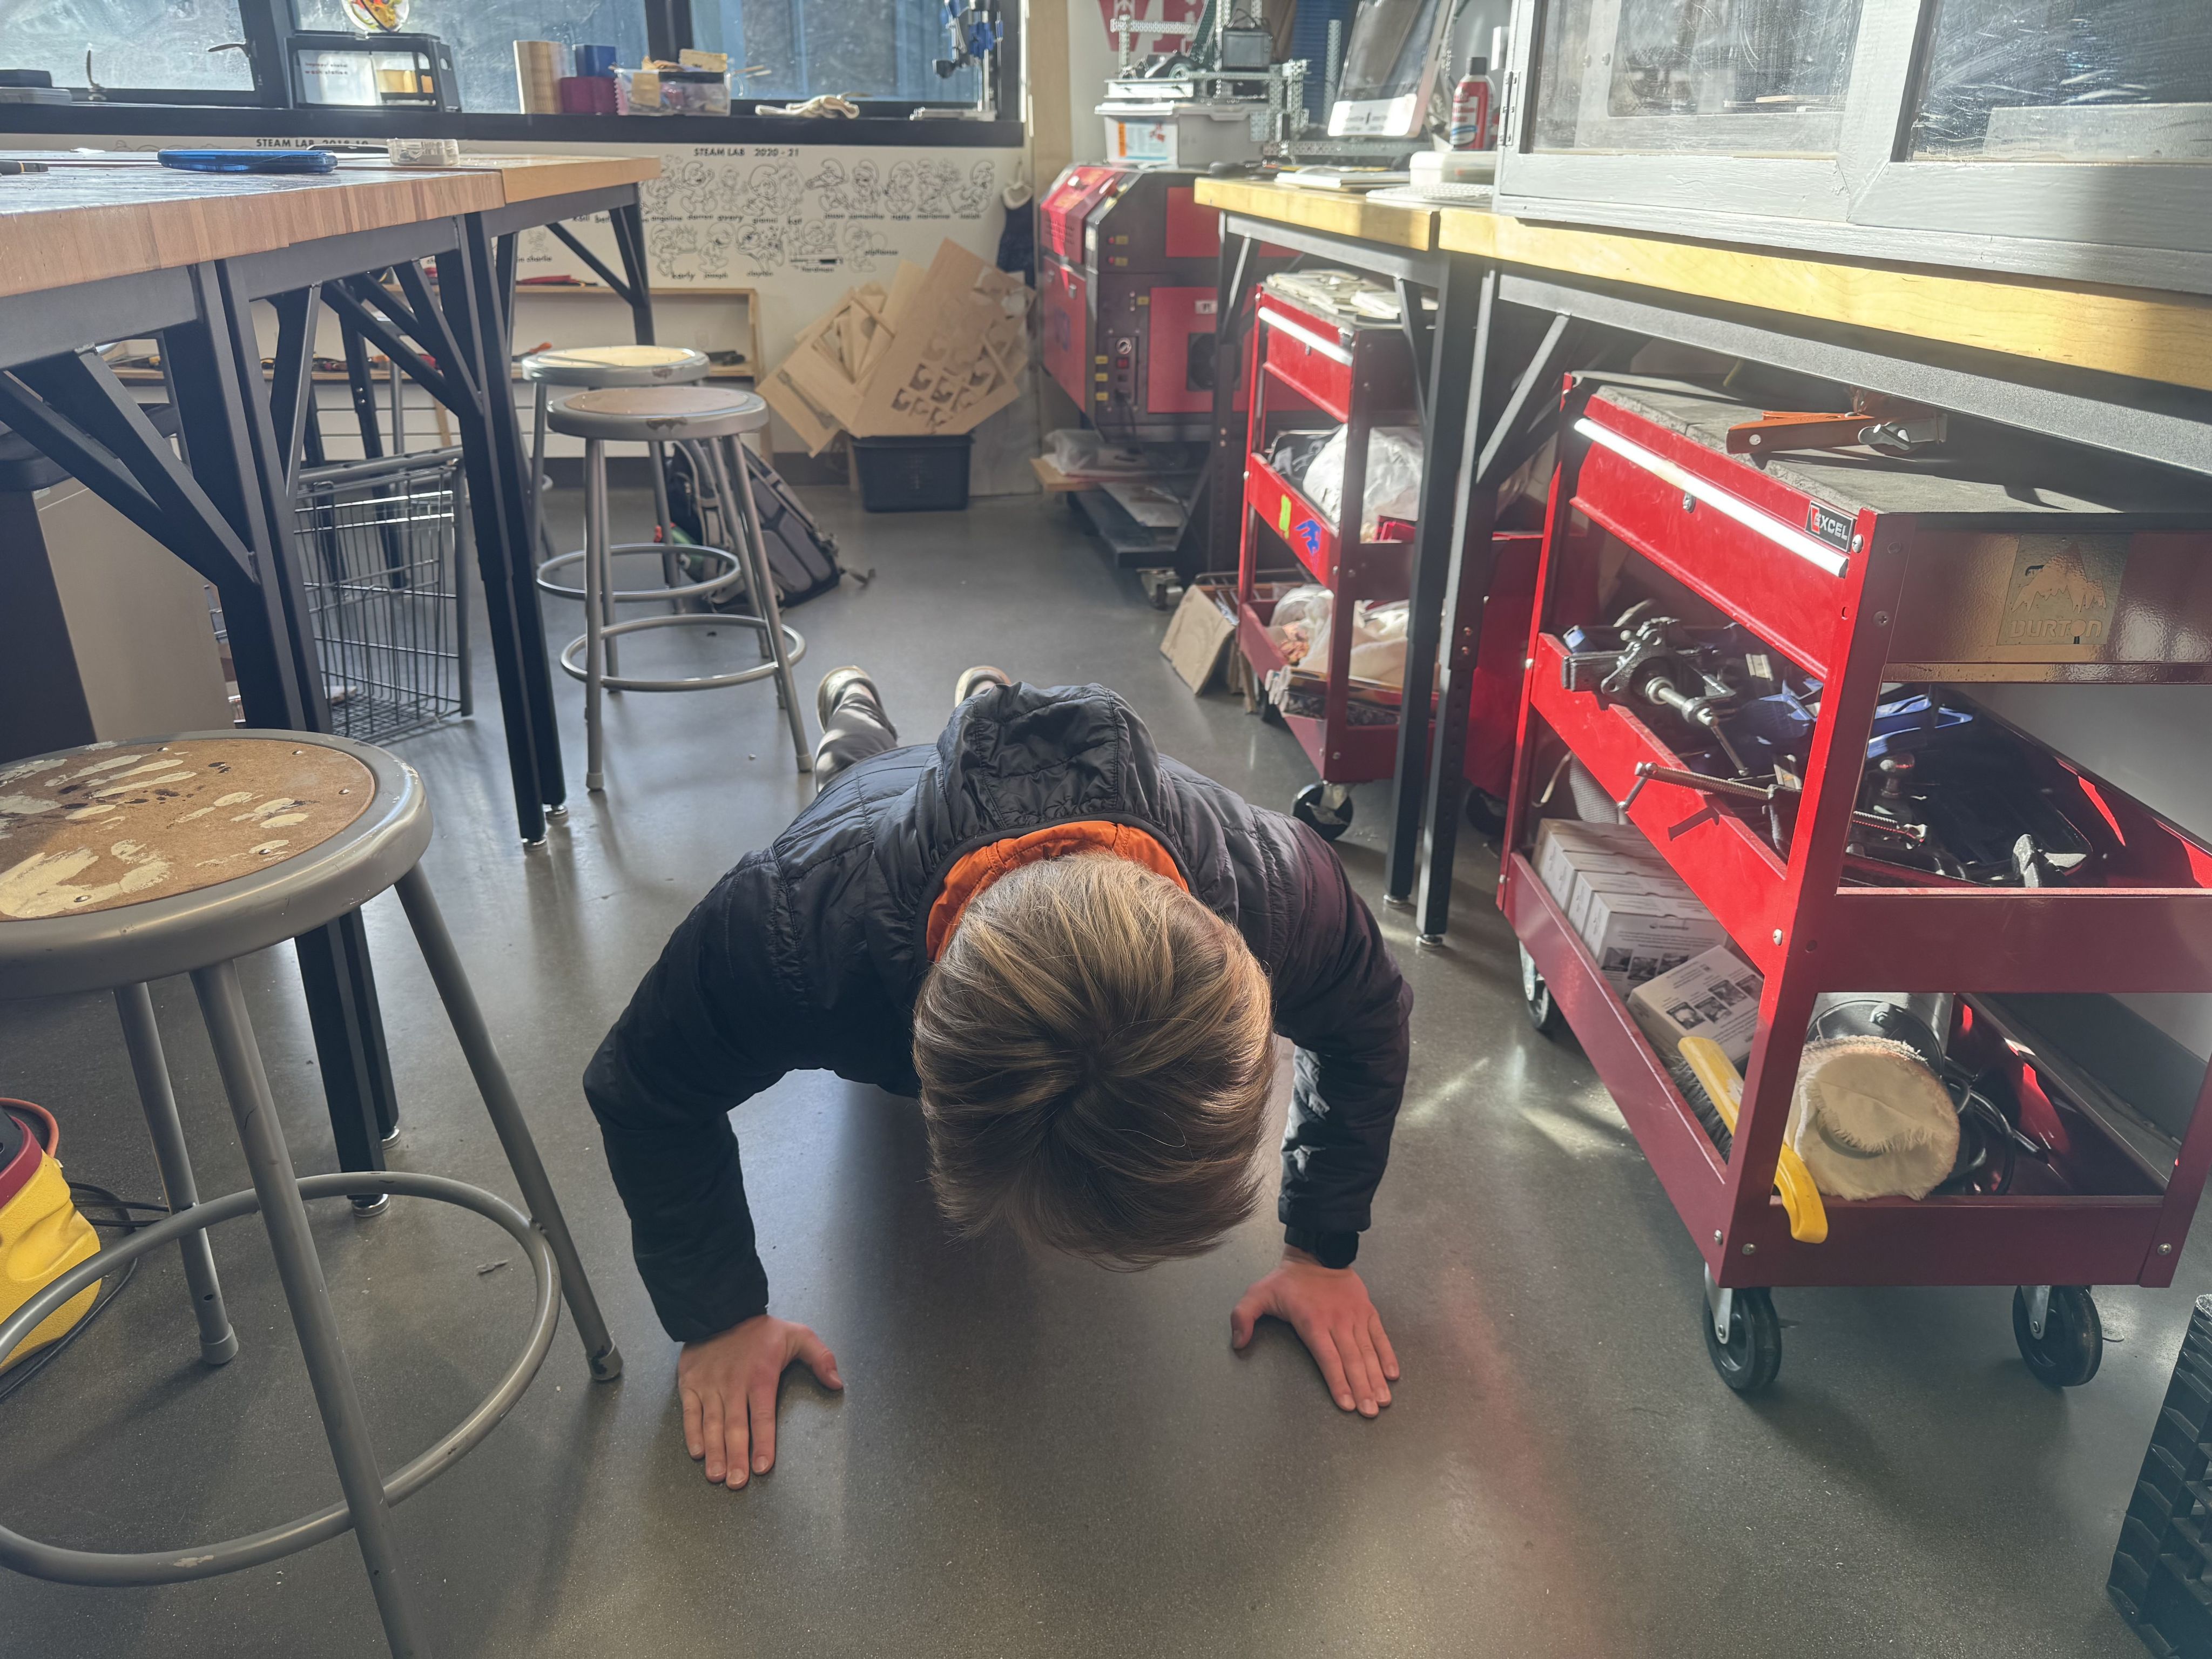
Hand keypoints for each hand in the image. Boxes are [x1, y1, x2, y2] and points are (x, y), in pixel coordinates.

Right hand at [677, 1314, 842, 1487]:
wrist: (719, 1309)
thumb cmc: (761, 1330)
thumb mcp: (798, 1335)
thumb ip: (820, 1358)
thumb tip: (837, 1383)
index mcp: (760, 1376)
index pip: (762, 1416)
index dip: (762, 1442)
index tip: (762, 1466)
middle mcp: (733, 1384)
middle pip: (735, 1426)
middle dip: (736, 1456)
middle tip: (737, 1483)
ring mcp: (709, 1385)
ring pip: (711, 1424)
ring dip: (715, 1452)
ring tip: (716, 1476)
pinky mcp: (690, 1383)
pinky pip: (691, 1413)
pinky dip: (692, 1434)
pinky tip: (698, 1453)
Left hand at [1230, 1248, 1398, 1416]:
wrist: (1318, 1252)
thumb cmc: (1287, 1281)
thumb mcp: (1258, 1293)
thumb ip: (1244, 1316)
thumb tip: (1238, 1343)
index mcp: (1312, 1322)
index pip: (1328, 1358)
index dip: (1338, 1382)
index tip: (1347, 1404)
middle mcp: (1338, 1322)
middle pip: (1352, 1360)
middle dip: (1362, 1388)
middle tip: (1370, 1412)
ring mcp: (1355, 1316)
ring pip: (1368, 1351)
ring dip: (1377, 1377)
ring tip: (1383, 1401)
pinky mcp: (1368, 1311)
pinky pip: (1380, 1336)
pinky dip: (1388, 1355)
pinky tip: (1393, 1375)